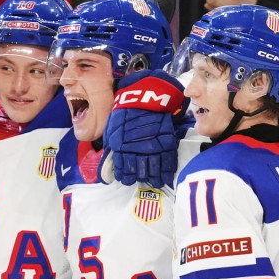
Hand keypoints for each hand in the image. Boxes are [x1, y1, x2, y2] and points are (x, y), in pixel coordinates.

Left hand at [101, 70, 187, 188]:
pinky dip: (167, 172)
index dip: (125, 177)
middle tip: (141, 178)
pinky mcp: (167, 144)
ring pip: (153, 171)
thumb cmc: (126, 111)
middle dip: (139, 178)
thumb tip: (110, 160)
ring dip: (153, 178)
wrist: (146, 97)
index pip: (123, 171)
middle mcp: (136, 152)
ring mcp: (153, 149)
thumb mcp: (112, 128)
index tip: (126, 178)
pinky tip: (166, 177)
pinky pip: (168, 163)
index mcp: (121, 149)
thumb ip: (112, 146)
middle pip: (139, 174)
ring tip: (155, 181)